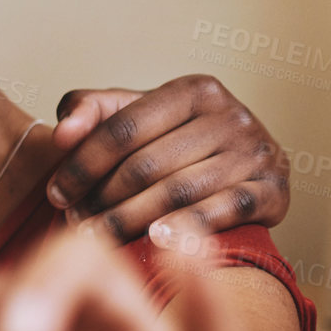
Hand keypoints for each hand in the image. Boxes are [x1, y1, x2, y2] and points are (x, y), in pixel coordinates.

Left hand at [49, 75, 288, 242]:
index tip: (55, 194)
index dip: (82, 164)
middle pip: (147, 165)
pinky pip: (227, 210)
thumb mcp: (133, 114)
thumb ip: (90, 111)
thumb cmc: (175, 140)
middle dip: (102, 198)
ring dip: (130, 220)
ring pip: (179, 192)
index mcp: (194, 89)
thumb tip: (62, 134)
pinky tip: (155, 240)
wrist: (245, 164)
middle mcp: (232, 115)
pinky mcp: (275, 188)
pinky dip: (190, 227)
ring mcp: (257, 151)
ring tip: (97, 237)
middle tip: (74, 224)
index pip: (123, 128)